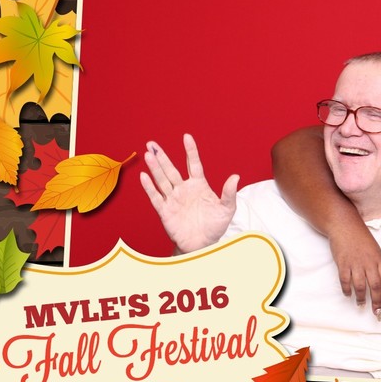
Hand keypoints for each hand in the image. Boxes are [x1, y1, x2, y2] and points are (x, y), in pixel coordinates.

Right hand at [140, 133, 239, 253]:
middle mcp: (184, 189)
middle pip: (171, 169)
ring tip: (148, 154)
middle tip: (151, 143)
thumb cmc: (215, 225)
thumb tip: (236, 177)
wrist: (203, 244)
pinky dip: (149, 188)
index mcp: (199, 185)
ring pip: (162, 180)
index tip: (186, 136)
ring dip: (155, 168)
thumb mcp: (227, 209)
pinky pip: (156, 197)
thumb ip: (229, 193)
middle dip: (162, 156)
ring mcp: (173, 199)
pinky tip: (144, 176)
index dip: (190, 151)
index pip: (193, 164)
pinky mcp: (166, 211)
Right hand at [329, 225, 380, 319]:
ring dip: (361, 298)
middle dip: (377, 302)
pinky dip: (347, 290)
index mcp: (379, 259)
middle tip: (377, 313)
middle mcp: (369, 263)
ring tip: (362, 305)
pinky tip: (348, 295)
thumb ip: (377, 266)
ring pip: (360, 286)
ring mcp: (355, 264)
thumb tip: (380, 284)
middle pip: (375, 286)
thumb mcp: (375, 250)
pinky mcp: (343, 264)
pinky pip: (345, 281)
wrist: (345, 225)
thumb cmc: (361, 238)